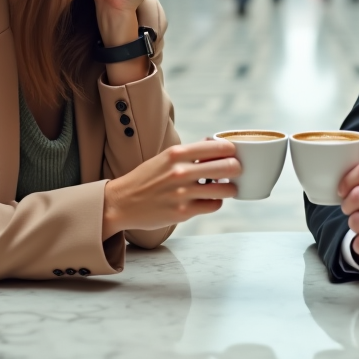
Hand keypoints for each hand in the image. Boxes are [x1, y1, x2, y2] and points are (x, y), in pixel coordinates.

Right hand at [102, 138, 238, 237]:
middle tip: (235, 171)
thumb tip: (217, 146)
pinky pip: (213, 206)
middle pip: (228, 167)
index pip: (219, 147)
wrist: (121, 202)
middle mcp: (181, 172)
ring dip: (229, 188)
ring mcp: (183, 193)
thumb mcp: (165, 158)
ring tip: (225, 188)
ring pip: (225, 190)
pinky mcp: (183, 212)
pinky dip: (215, 202)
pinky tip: (209, 199)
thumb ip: (190, 153)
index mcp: (176, 154)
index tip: (232, 154)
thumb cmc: (146, 178)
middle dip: (236, 169)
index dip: (231, 151)